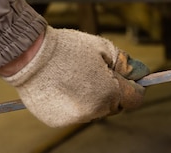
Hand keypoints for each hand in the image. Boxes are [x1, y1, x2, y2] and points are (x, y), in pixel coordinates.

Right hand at [2, 26, 148, 126]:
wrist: (29, 55)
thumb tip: (141, 74)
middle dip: (113, 90)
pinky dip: (75, 102)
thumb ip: (126, 65)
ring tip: (78, 77)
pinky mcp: (56, 121)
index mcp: (108, 94)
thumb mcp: (105, 49)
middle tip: (100, 72)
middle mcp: (93, 111)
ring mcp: (73, 118)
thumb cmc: (69, 49)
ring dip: (94, 97)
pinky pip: (75, 113)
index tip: (130, 77)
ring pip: (95, 110)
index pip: (134, 98)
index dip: (135, 85)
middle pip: (114, 105)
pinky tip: (65, 86)